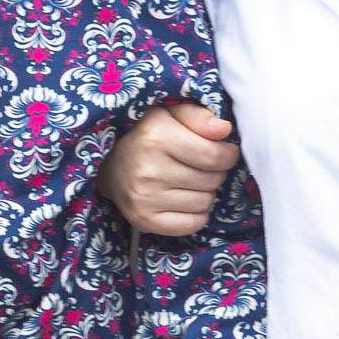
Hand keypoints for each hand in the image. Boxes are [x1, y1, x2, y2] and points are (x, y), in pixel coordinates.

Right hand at [100, 101, 238, 238]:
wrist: (110, 167)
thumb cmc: (148, 136)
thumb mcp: (170, 114)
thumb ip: (199, 116)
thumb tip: (224, 130)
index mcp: (156, 137)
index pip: (215, 156)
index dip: (228, 154)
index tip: (224, 152)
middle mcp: (148, 170)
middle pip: (212, 180)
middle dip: (215, 172)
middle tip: (200, 166)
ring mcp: (144, 198)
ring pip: (205, 203)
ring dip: (205, 193)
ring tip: (189, 181)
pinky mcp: (143, 220)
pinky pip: (192, 224)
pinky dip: (196, 214)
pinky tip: (184, 200)